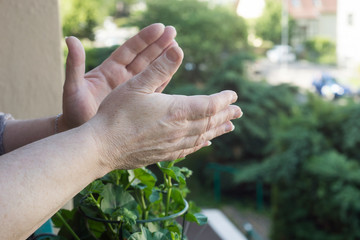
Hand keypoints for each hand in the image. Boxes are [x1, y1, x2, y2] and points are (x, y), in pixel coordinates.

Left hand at [60, 23, 176, 130]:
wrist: (84, 138)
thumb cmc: (73, 112)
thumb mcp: (73, 88)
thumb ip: (74, 65)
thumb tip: (71, 39)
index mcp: (109, 70)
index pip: (130, 50)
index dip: (144, 39)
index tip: (159, 28)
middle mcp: (122, 78)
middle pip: (144, 57)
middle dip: (158, 45)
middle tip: (174, 32)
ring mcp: (132, 91)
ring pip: (151, 71)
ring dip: (164, 60)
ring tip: (177, 47)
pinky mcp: (138, 104)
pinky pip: (153, 89)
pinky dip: (163, 80)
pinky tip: (172, 71)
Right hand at [89, 45, 241, 169]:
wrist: (102, 147)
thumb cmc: (116, 114)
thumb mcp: (136, 85)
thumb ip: (159, 68)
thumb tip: (178, 49)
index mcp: (176, 110)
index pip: (209, 105)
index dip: (223, 100)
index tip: (234, 95)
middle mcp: (180, 130)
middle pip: (210, 122)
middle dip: (226, 115)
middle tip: (239, 112)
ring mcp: (172, 144)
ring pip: (202, 136)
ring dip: (218, 130)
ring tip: (230, 127)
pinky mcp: (163, 154)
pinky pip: (189, 149)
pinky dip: (201, 144)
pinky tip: (205, 143)